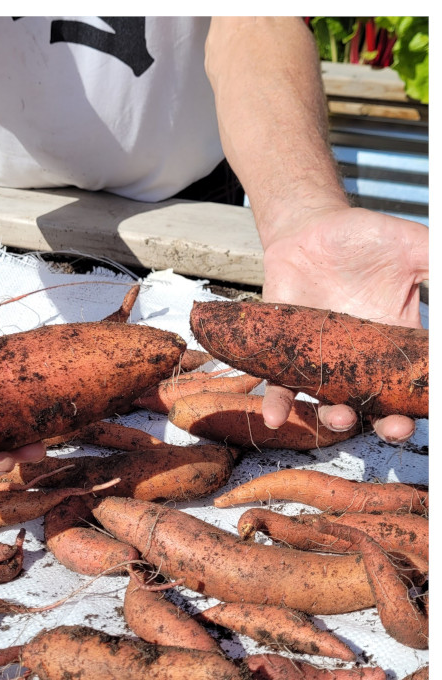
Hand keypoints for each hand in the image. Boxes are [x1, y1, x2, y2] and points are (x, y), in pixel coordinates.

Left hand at [260, 207, 427, 442]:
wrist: (309, 230)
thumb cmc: (366, 238)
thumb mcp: (414, 247)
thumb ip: (439, 267)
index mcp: (399, 340)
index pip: (414, 380)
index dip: (422, 400)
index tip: (426, 408)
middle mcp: (362, 359)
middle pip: (379, 404)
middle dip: (388, 424)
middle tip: (395, 428)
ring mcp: (324, 360)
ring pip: (330, 403)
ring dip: (337, 419)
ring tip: (341, 417)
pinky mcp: (287, 354)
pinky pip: (280, 385)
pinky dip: (277, 403)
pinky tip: (275, 416)